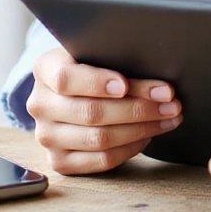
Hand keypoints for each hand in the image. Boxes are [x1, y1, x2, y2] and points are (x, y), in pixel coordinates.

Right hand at [26, 47, 180, 173]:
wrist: (71, 92)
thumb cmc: (92, 66)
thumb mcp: (96, 52)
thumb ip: (116, 57)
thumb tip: (157, 81)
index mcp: (45, 70)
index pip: (65, 79)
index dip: (96, 83)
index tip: (125, 85)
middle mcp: (39, 105)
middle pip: (91, 112)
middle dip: (138, 107)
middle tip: (171, 102)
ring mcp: (46, 136)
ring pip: (99, 138)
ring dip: (142, 128)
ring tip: (169, 118)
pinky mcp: (59, 160)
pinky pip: (100, 160)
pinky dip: (130, 148)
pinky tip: (147, 135)